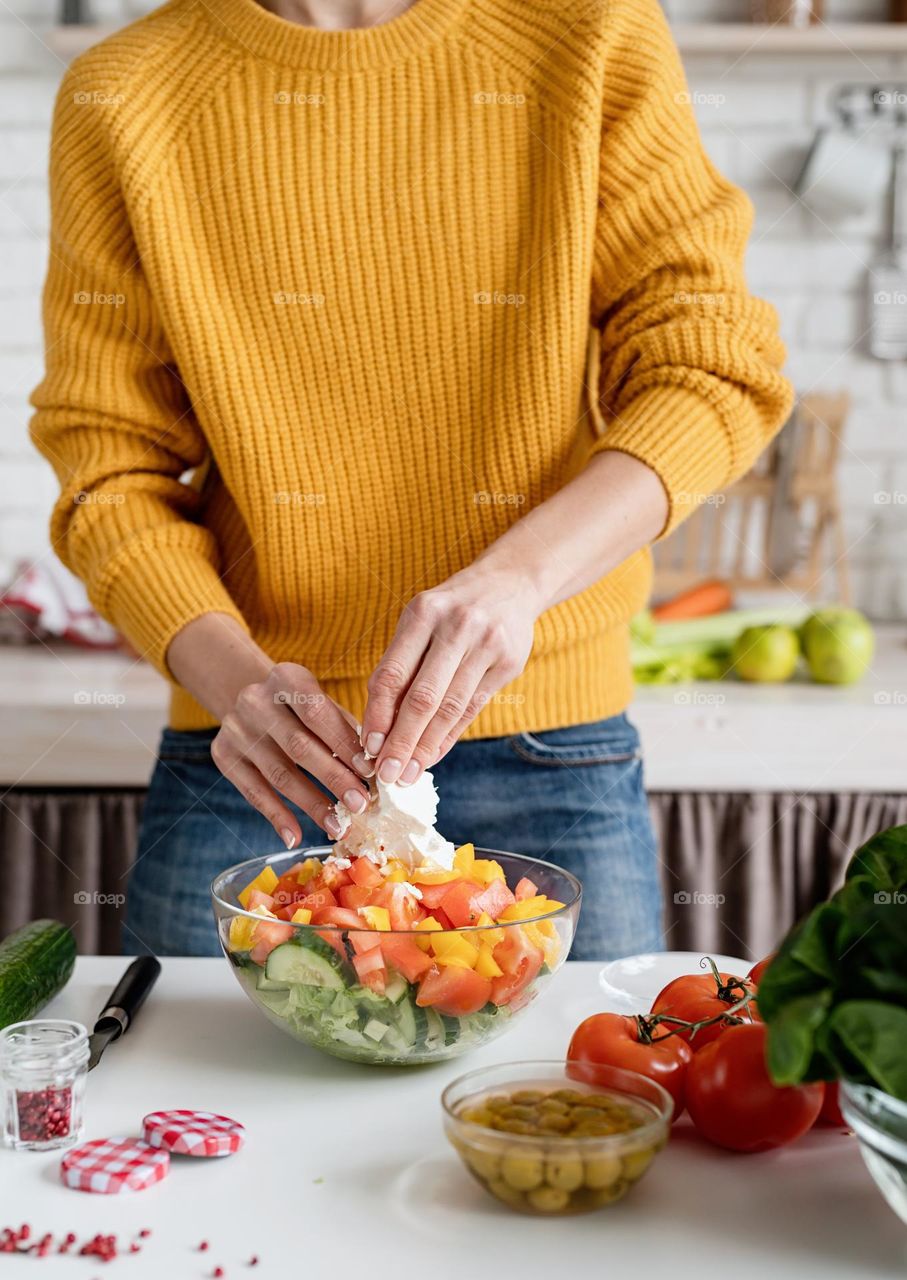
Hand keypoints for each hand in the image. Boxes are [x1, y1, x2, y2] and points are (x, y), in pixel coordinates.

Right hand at [210, 663, 369, 846]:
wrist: (249, 699)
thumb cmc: (301, 707)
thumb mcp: (321, 702)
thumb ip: (345, 729)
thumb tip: (376, 769)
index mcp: (286, 678)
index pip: (317, 712)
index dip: (344, 743)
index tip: (369, 772)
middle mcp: (256, 700)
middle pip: (299, 746)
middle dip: (333, 778)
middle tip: (360, 804)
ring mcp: (236, 729)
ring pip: (278, 773)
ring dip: (311, 804)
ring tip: (337, 826)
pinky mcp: (224, 755)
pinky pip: (253, 792)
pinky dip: (276, 816)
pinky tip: (295, 836)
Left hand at [360, 565, 538, 785]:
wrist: (511, 582)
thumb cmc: (451, 609)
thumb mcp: (420, 621)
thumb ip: (401, 665)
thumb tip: (378, 726)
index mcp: (422, 613)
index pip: (393, 674)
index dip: (378, 715)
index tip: (368, 748)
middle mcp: (455, 626)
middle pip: (422, 697)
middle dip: (402, 741)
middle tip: (387, 774)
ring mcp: (486, 644)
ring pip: (450, 708)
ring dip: (426, 746)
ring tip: (409, 773)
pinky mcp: (509, 662)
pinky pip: (473, 707)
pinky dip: (451, 735)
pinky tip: (434, 754)